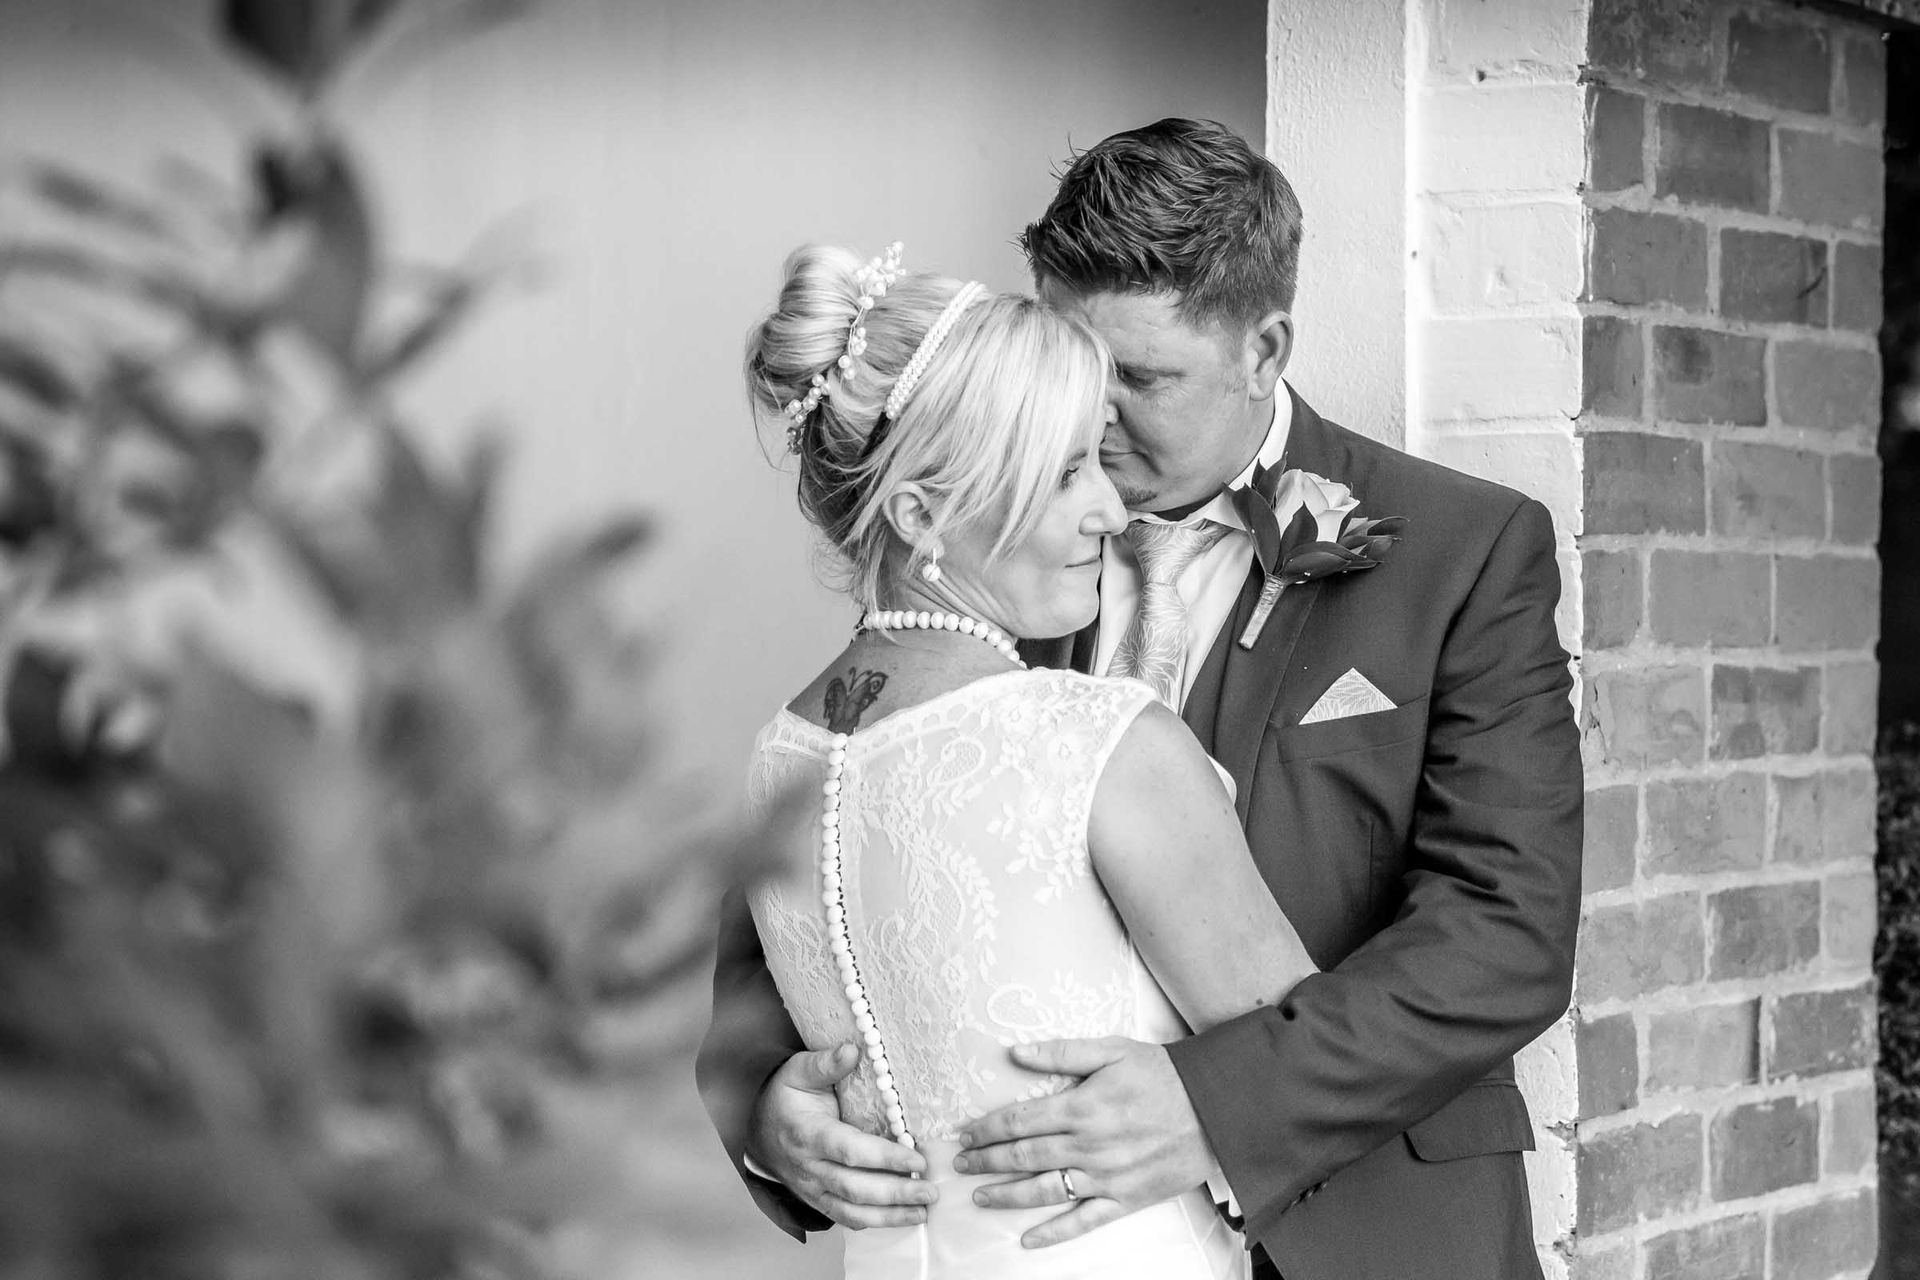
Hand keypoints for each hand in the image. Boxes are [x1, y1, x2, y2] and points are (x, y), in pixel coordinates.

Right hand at [747, 1043, 936, 1228]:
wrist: (758, 1129)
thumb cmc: (784, 1097)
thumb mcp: (798, 1072)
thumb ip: (825, 1063)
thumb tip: (853, 1049)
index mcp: (807, 1134)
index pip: (850, 1151)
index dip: (885, 1158)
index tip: (917, 1158)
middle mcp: (810, 1167)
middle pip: (856, 1188)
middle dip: (896, 1193)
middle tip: (930, 1190)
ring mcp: (812, 1189)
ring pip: (852, 1211)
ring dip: (890, 1216)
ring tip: (923, 1210)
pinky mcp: (817, 1201)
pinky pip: (845, 1218)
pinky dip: (873, 1223)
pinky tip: (900, 1218)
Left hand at [956, 1037, 1213, 1247]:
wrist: (1214, 1106)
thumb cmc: (1162, 1074)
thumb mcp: (1111, 1050)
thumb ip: (1061, 1053)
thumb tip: (1014, 1051)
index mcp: (1081, 1107)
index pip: (1019, 1121)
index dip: (986, 1129)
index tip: (964, 1133)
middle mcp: (1088, 1146)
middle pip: (1024, 1157)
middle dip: (986, 1161)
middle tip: (960, 1165)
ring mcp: (1106, 1177)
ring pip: (1045, 1191)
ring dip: (1007, 1196)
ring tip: (979, 1197)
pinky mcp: (1126, 1199)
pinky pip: (1084, 1221)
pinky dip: (1054, 1233)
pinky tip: (1028, 1240)